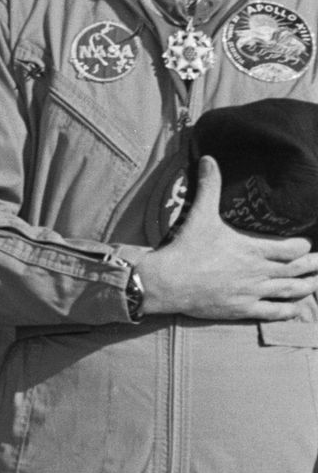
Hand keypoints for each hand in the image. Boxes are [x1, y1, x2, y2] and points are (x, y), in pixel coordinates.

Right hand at [138, 156, 317, 320]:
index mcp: (253, 249)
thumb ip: (209, 187)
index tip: (306, 244)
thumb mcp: (200, 214)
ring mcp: (252, 292)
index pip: (291, 249)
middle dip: (313, 265)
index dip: (303, 246)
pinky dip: (289, 309)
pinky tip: (295, 308)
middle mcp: (259, 272)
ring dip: (306, 286)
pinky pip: (274, 312)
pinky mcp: (243, 309)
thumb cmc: (186, 248)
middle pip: (297, 269)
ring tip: (315, 283)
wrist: (168, 282)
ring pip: (290, 290)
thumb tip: (209, 159)